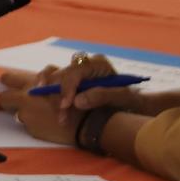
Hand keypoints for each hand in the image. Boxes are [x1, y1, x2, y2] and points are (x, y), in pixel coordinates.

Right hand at [0, 54, 148, 138]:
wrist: (131, 106)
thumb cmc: (130, 100)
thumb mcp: (122, 98)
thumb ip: (101, 96)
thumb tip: (77, 101)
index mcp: (97, 64)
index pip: (75, 71)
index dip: (67, 88)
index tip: (66, 105)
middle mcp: (83, 65)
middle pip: (61, 74)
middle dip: (58, 95)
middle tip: (62, 115)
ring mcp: (74, 73)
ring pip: (52, 77)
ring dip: (49, 95)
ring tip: (60, 116)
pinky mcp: (68, 83)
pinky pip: (50, 84)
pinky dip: (48, 95)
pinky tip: (54, 109)